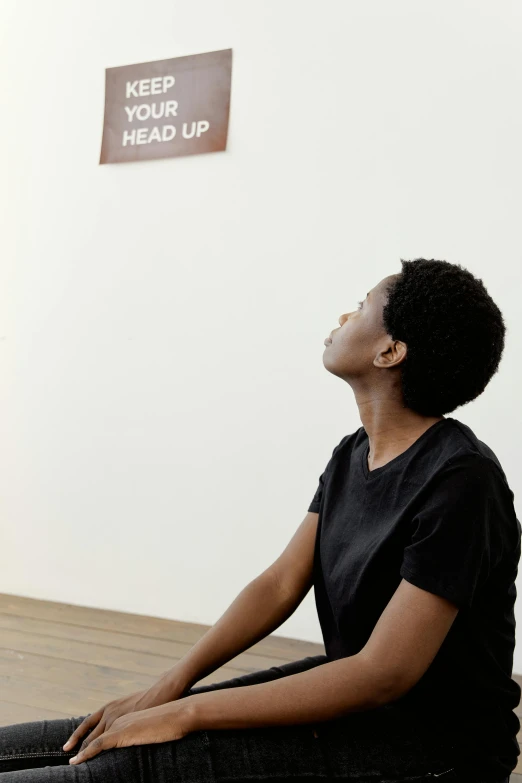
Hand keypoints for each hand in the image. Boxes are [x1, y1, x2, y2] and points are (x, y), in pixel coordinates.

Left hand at [68, 700, 195, 764]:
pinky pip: (97, 745)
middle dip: (78, 746)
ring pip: (91, 740)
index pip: (92, 722)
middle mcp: (113, 713)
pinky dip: (85, 755)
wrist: (175, 710)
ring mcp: (116, 722)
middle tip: (69, 760)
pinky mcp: (120, 733)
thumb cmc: (167, 713)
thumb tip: (134, 732)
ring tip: (72, 765)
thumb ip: (134, 722)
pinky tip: (78, 762)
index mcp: (117, 707)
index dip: (81, 734)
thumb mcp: (145, 715)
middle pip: (90, 733)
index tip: (72, 745)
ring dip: (81, 753)